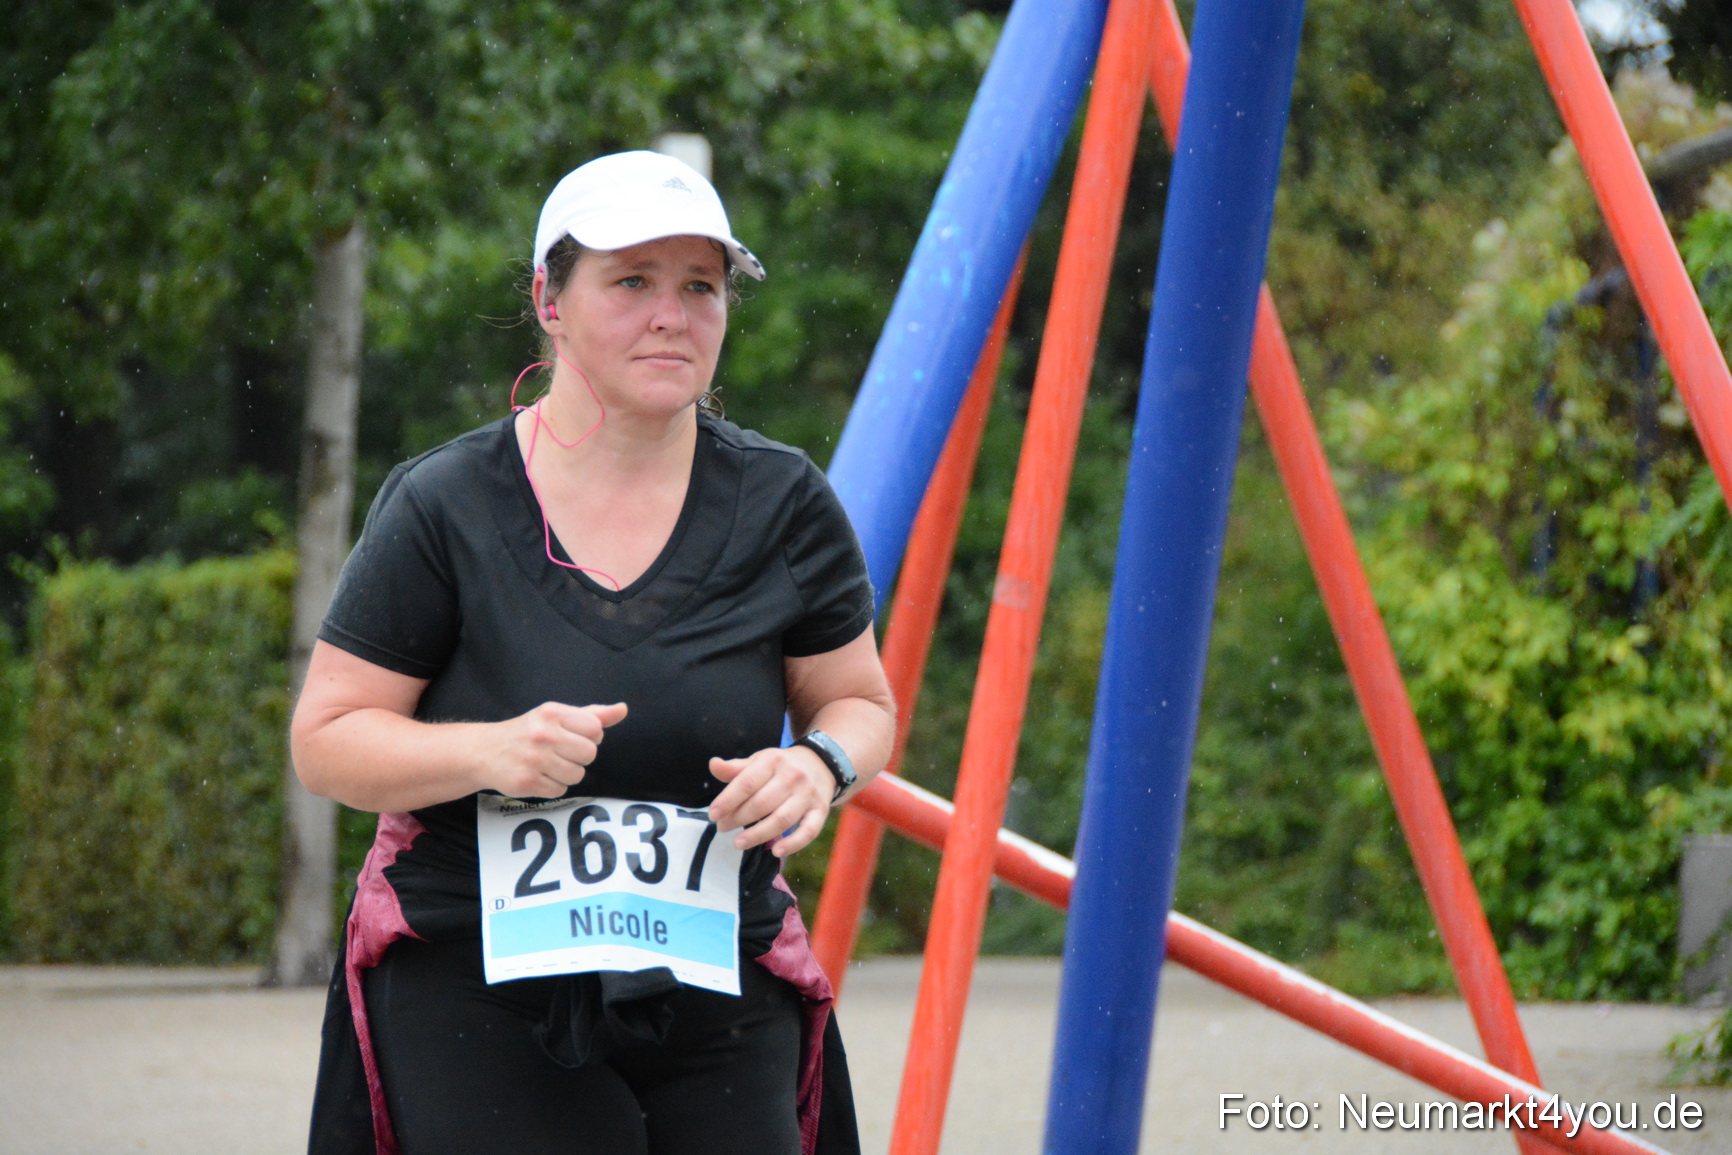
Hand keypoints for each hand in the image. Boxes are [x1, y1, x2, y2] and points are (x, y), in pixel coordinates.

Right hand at [478, 701, 627, 798]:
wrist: (485, 751)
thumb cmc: (529, 732)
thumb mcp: (557, 716)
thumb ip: (593, 714)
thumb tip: (622, 709)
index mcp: (552, 713)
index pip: (595, 729)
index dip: (589, 737)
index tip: (572, 736)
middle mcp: (543, 734)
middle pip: (589, 754)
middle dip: (579, 756)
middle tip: (559, 752)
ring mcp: (534, 759)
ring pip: (577, 775)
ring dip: (566, 773)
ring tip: (547, 764)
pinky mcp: (526, 782)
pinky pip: (560, 791)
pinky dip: (552, 786)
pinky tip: (538, 775)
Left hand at [707, 745, 832, 857]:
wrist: (821, 763)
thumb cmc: (782, 766)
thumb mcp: (759, 760)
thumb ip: (736, 768)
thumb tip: (713, 765)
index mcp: (773, 760)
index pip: (747, 783)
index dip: (728, 800)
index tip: (713, 814)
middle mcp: (793, 776)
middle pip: (762, 803)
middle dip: (738, 819)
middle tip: (722, 828)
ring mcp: (808, 794)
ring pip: (781, 820)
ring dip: (758, 835)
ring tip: (738, 843)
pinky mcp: (820, 810)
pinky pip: (808, 831)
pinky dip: (793, 844)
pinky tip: (776, 851)